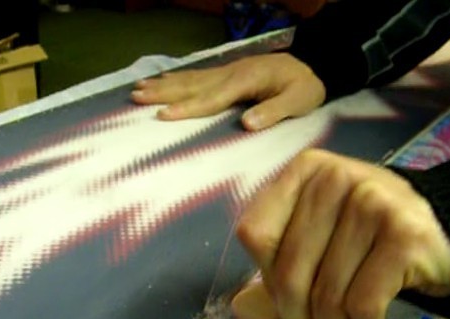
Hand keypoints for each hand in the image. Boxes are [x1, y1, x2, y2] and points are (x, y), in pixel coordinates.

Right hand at [131, 53, 325, 130]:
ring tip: (138, 89)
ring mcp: (227, 71)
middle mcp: (231, 74)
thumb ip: (273, 112)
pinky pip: (197, 75)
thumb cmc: (306, 88)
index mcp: (245, 81)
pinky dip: (177, 78)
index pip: (212, 99)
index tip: (164, 115)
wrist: (314, 63)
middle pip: (192, 85)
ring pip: (190, 78)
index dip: (187, 108)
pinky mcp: (227, 73)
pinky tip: (163, 80)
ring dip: (164, 84)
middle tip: (136, 97)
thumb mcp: (299, 101)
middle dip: (163, 92)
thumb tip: (245, 124)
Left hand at [231, 149, 449, 318]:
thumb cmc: (371, 235)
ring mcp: (371, 202)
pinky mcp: (403, 235)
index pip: (257, 235)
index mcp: (303, 173)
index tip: (282, 315)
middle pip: (292, 271)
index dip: (266, 282)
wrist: (449, 227)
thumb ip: (278, 272)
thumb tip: (240, 310)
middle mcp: (334, 179)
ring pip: (328, 293)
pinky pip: (364, 302)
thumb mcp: (321, 242)